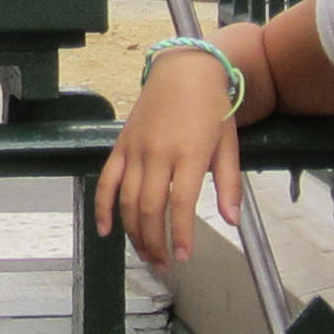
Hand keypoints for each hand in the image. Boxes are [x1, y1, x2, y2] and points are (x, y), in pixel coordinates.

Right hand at [93, 44, 241, 272]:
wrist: (184, 68)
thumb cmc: (212, 106)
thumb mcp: (228, 143)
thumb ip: (229, 184)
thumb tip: (232, 220)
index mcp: (189, 153)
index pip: (180, 204)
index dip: (180, 235)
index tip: (183, 258)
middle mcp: (158, 153)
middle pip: (149, 208)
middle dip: (154, 242)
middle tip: (163, 265)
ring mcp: (136, 149)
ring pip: (126, 200)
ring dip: (133, 233)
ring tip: (145, 254)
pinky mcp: (121, 145)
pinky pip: (106, 180)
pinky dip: (102, 207)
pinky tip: (106, 230)